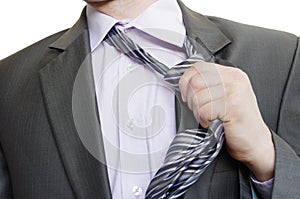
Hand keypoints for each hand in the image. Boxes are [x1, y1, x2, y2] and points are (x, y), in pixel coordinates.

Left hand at [179, 62, 274, 180]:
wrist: (256, 142)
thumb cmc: (239, 122)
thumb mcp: (226, 96)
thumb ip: (210, 85)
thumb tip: (186, 83)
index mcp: (231, 74)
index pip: (198, 67)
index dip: (186, 81)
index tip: (186, 94)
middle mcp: (234, 79)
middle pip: (195, 82)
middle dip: (190, 99)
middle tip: (199, 110)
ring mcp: (234, 91)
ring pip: (197, 97)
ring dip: (197, 112)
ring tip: (208, 117)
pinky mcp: (232, 106)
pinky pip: (203, 110)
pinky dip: (203, 120)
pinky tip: (213, 123)